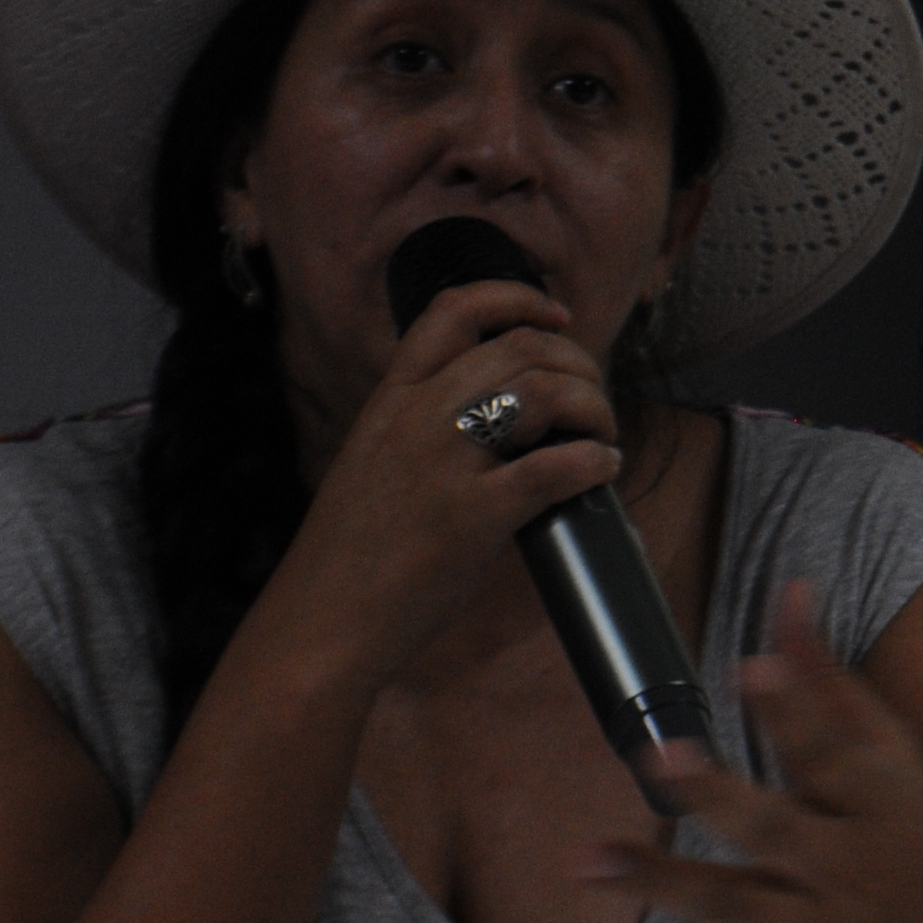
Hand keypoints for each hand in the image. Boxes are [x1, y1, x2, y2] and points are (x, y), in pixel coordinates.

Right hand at [256, 280, 624, 692]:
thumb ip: (424, 430)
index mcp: (388, 401)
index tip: (557, 316)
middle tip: (594, 397)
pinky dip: (593, 460)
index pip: (453, 310)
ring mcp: (442, 465)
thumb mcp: (375, 465)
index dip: (518, 299)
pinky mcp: (471, 517)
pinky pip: (552, 467)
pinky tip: (603, 469)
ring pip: (542, 392)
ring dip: (593, 406)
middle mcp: (415, 418)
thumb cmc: (351, 557)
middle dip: (577, 362)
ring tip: (602, 434)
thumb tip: (503, 421)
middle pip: (519, 347)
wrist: (318, 623)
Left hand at [568, 583, 922, 922]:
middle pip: (772, 827)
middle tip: (660, 758)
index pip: (829, 748)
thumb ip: (830, 682)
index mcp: (878, 800)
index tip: (752, 666)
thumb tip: (791, 591)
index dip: (792, 705)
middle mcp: (843, 863)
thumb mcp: (898, 759)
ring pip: (727, 901)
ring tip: (586, 860)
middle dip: (718, 794)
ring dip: (658, 881)